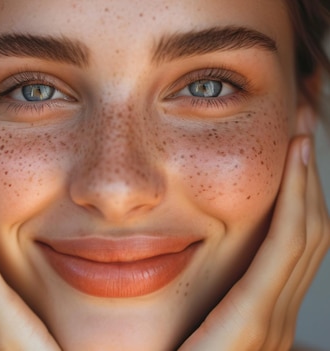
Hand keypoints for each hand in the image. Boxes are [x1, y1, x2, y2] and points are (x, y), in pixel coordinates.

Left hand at [180, 133, 329, 349]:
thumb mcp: (181, 328)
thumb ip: (192, 301)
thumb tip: (162, 255)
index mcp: (255, 315)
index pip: (290, 245)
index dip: (297, 197)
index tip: (289, 153)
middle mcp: (272, 317)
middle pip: (307, 234)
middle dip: (309, 182)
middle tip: (303, 129)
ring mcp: (269, 322)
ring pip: (305, 237)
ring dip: (307, 185)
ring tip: (302, 137)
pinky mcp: (252, 323)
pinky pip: (284, 254)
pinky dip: (296, 209)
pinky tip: (294, 171)